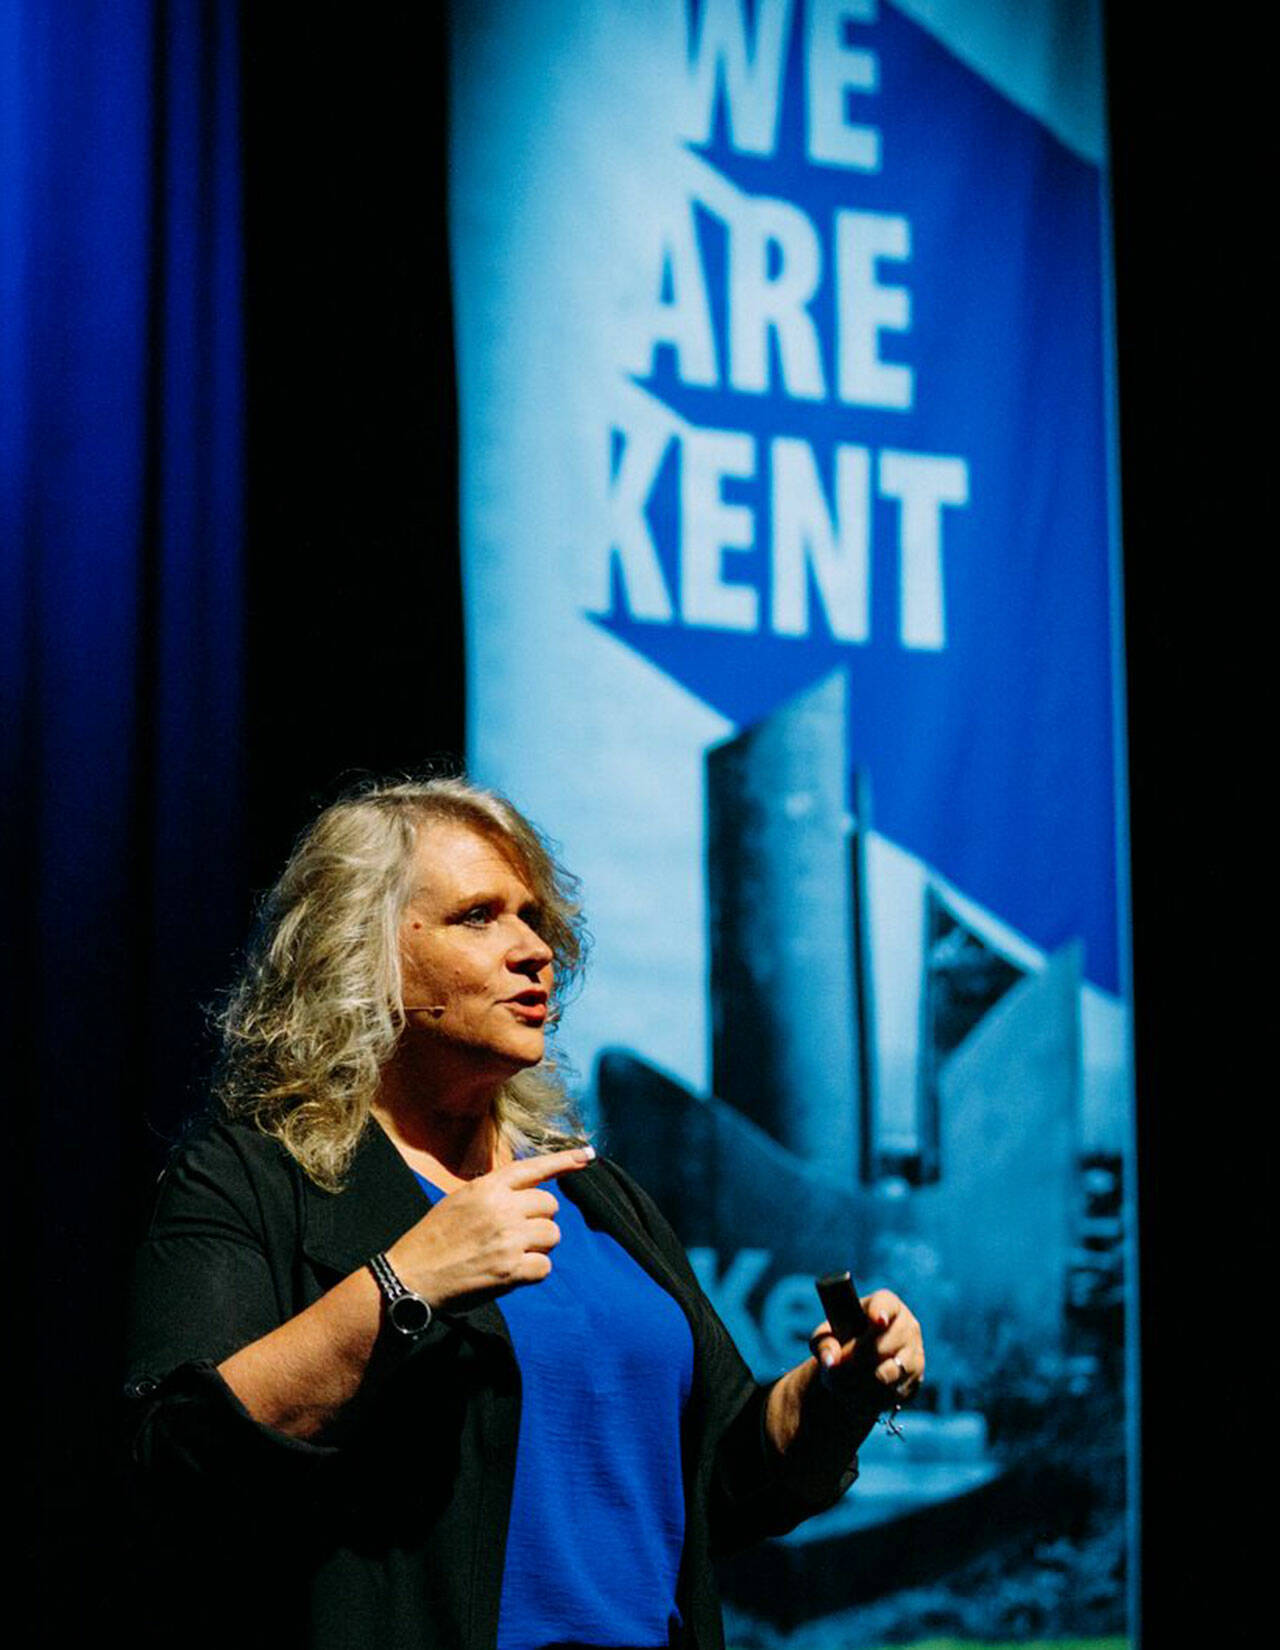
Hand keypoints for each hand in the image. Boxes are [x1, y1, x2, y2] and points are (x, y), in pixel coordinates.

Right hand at [386, 1146, 594, 1308]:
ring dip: (538, 1246)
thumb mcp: (460, 1201)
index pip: (533, 1168)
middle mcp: (501, 1208)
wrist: (411, 1277)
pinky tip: (510, 1273)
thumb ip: (494, 1194)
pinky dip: (532, 1272)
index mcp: (486, 1188)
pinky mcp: (511, 1270)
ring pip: (552, 1235)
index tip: (587, 1157)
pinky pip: (545, 1266)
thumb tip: (529, 1195)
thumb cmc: (433, 1240)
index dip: (563, 1161)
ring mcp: (508, 1238)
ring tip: (510, 1254)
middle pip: (550, 1206)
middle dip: (539, 1221)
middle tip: (515, 1235)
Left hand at [808, 1289, 924, 1412]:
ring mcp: (915, 1353)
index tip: (877, 1321)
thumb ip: (824, 1344)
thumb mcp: (827, 1337)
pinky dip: (874, 1397)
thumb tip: (831, 1361)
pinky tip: (858, 1396)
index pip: (887, 1303)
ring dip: (865, 1381)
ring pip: (892, 1370)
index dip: (882, 1311)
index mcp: (886, 1304)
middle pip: (886, 1342)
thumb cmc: (842, 1340)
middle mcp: (907, 1325)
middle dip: (859, 1357)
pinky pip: (895, 1391)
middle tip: (838, 1368)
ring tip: (844, 1385)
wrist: (860, 1365)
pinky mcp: (916, 1378)